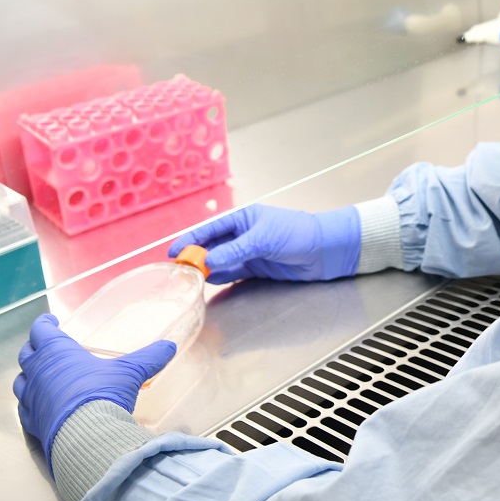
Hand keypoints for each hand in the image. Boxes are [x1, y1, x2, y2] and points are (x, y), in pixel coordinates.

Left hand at [13, 314, 175, 469]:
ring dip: (28, 374)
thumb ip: (149, 358)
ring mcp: (31, 398)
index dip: (45, 324)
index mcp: (57, 352)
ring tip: (38, 374)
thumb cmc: (103, 394)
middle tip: (45, 345)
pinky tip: (37, 404)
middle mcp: (38, 372)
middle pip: (28, 353)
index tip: (50, 321)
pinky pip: (23, 408)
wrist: (86, 436)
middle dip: (36, 347)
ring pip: (20, 380)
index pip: (41, 330)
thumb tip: (169, 347)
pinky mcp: (31, 421)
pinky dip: (28, 402)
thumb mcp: (130, 373)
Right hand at [168, 204, 360, 284]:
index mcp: (244, 218)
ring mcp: (249, 252)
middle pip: (212, 246)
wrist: (326, 251)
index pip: (211, 229)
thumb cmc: (298, 233)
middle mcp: (243, 234)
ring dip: (206, 269)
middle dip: (195, 257)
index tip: (174, 251)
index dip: (191, 240)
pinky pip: (232, 273)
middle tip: (177, 270)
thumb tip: (208, 262)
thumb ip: (235, 252)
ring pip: (220, 261)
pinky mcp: (257, 268)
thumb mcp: (264, 240)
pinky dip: (220, 277)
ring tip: (188, 279)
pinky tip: (208, 282)